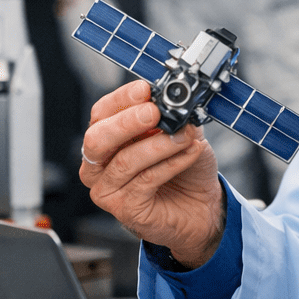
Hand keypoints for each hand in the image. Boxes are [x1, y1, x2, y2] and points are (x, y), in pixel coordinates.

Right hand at [79, 79, 223, 266]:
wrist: (201, 205)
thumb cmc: (185, 167)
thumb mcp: (181, 132)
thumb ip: (175, 115)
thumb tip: (174, 98)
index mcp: (108, 137)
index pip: (102, 113)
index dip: (121, 99)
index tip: (145, 89)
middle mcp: (99, 163)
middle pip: (97, 139)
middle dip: (127, 122)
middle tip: (154, 112)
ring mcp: (108, 188)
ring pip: (126, 161)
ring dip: (159, 145)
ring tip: (185, 136)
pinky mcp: (125, 209)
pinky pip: (146, 181)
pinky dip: (172, 163)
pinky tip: (191, 152)